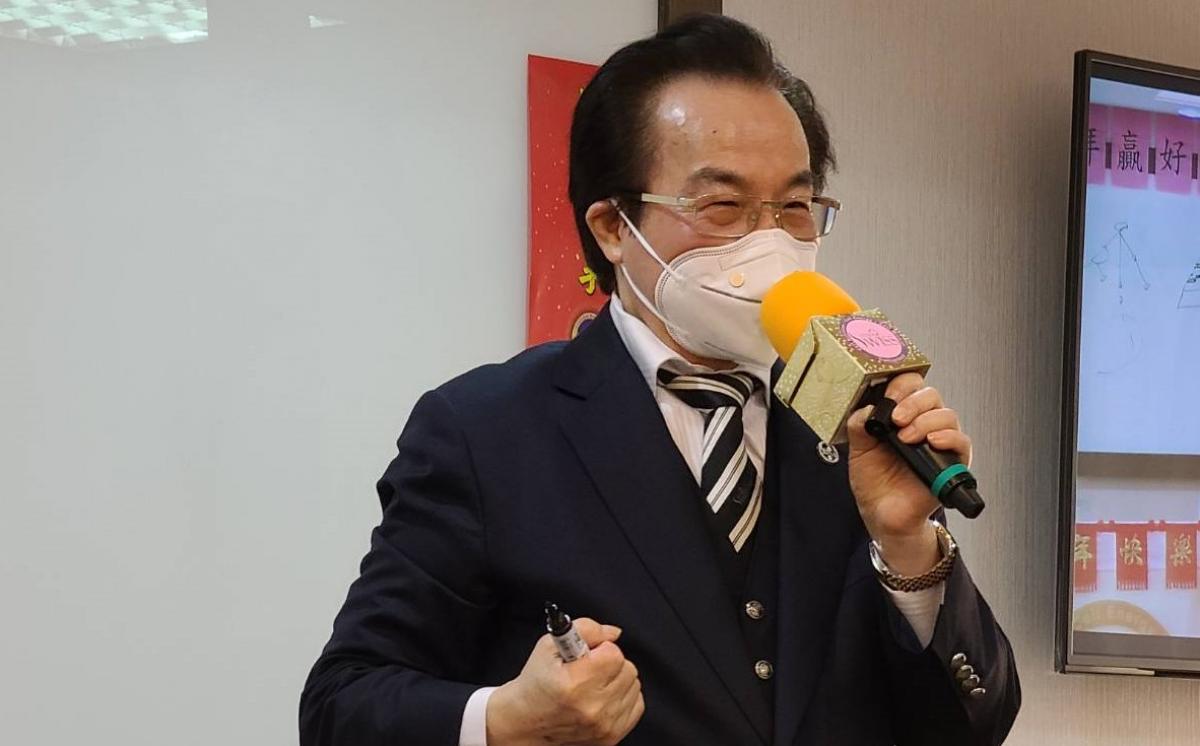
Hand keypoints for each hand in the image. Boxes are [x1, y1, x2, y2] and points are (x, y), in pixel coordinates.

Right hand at [486, 618, 644, 745]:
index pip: (614, 654)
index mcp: (575, 684)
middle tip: (589, 670)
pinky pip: (637, 704)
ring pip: (634, 686)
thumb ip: (586, 629)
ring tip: (593, 684)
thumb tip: (613, 633)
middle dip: (610, 664)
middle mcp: (592, 708)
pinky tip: (603, 697)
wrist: (527, 722)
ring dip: (617, 680)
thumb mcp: (549, 646)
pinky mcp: (612, 736)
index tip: (587, 655)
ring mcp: (604, 725)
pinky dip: (623, 697)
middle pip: (627, 669)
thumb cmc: (536, 683)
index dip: (601, 649)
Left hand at [845, 373, 971, 575]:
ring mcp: (940, 442)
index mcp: (902, 416)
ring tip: (907, 437)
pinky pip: (962, 442)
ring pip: (947, 415)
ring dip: (926, 421)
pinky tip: (932, 442)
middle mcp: (924, 424)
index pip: (911, 386)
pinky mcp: (953, 462)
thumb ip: (859, 426)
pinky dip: (949, 437)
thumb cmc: (875, 482)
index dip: (902, 385)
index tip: (888, 395)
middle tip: (897, 419)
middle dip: (912, 403)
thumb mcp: (859, 450)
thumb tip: (865, 409)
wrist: (883, 514)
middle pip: (931, 396)